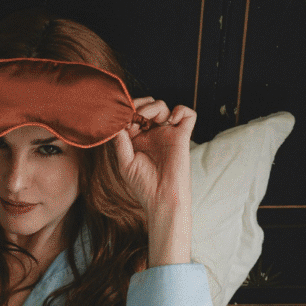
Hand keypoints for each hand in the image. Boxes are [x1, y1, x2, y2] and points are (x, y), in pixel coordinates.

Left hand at [113, 98, 195, 217]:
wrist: (162, 199)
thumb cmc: (143, 185)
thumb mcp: (125, 162)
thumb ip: (120, 141)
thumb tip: (117, 121)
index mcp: (137, 138)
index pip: (131, 115)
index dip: (126, 112)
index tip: (123, 121)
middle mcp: (152, 134)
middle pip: (146, 105)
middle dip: (138, 106)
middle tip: (134, 117)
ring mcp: (167, 134)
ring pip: (162, 106)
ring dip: (153, 107)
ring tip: (148, 122)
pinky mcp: (182, 137)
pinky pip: (188, 115)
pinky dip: (180, 110)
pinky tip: (169, 121)